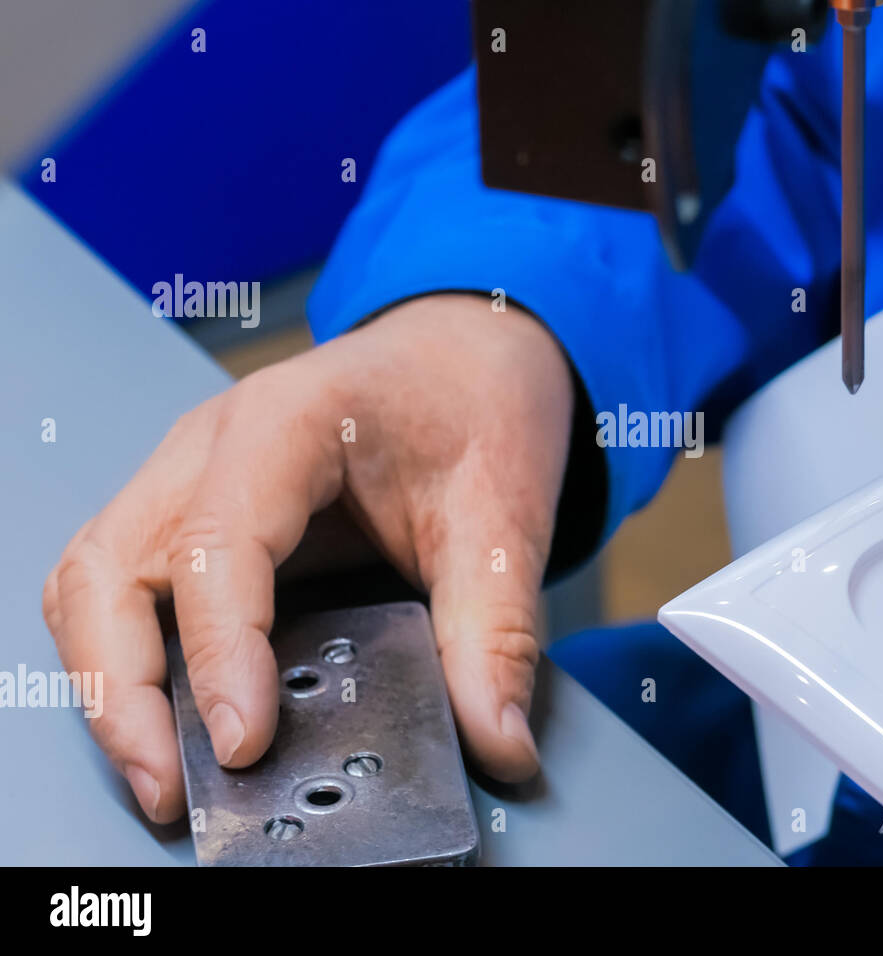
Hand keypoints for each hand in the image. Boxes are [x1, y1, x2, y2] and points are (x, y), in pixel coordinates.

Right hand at [43, 294, 574, 821]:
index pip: (218, 542)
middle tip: (172, 783)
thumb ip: (498, 630)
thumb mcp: (503, 517)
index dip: (219, 650)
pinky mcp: (195, 513)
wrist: (467, 357)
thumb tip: (498, 739)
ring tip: (163, 772)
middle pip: (110, 566)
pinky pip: (127, 588)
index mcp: (288, 422)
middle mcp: (213, 446)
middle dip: (122, 686)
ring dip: (110, 680)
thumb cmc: (475, 407)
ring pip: (95, 581)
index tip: (245, 741)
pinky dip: (131, 658)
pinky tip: (175, 720)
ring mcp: (191, 476)